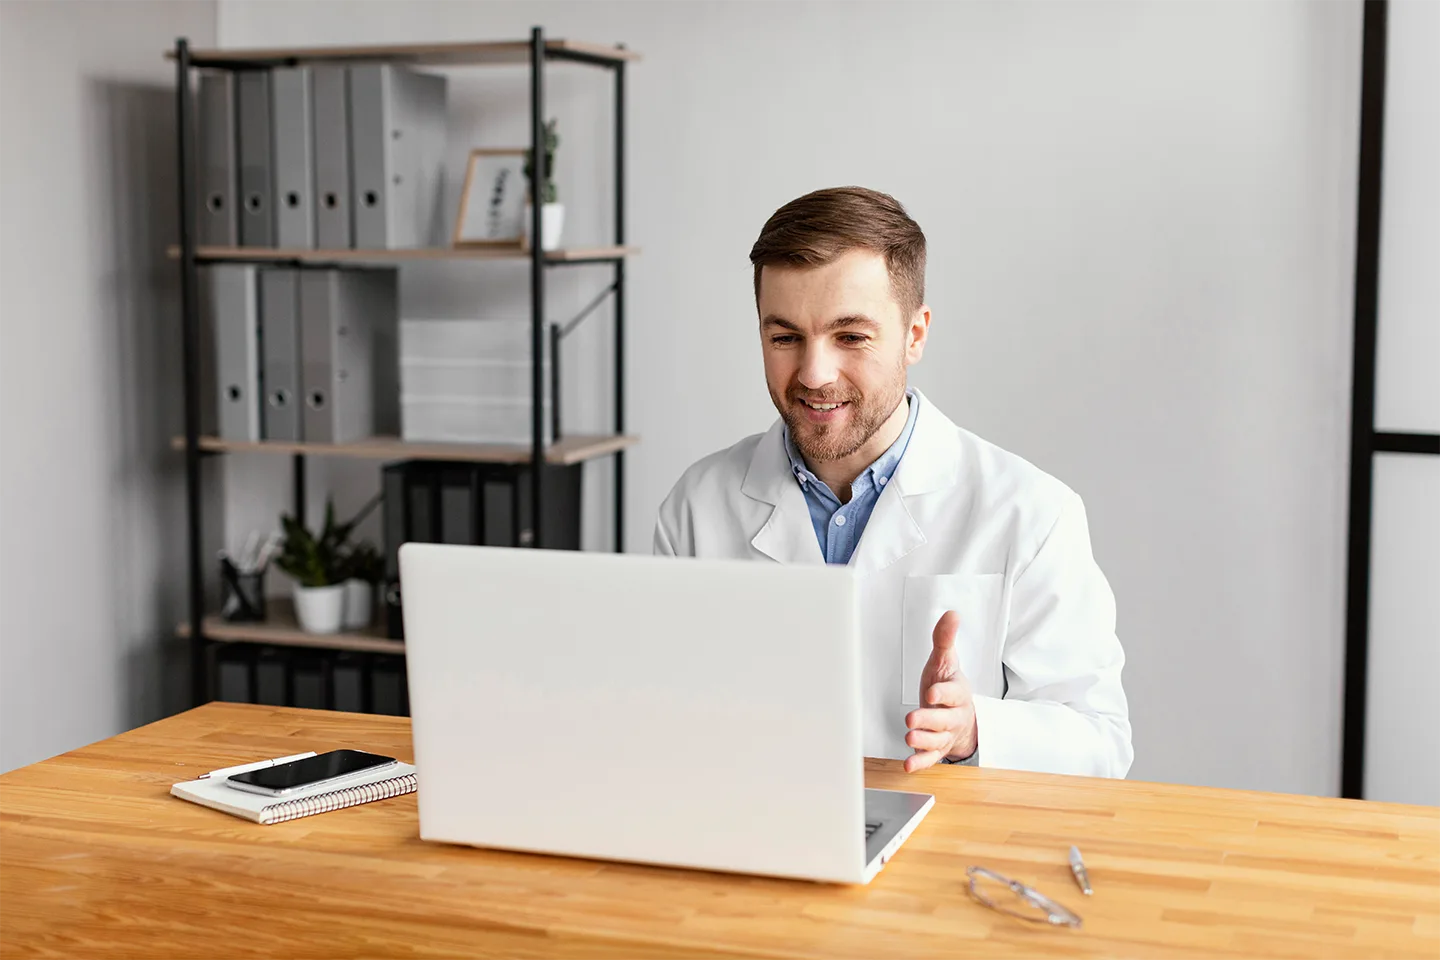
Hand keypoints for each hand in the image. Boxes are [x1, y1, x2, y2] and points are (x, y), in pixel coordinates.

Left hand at [903, 610, 976, 772]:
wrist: (962, 717)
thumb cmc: (947, 687)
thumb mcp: (946, 662)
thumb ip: (945, 639)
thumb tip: (952, 613)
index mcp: (957, 693)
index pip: (953, 693)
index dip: (943, 694)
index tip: (932, 693)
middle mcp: (954, 715)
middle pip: (944, 719)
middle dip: (929, 720)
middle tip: (912, 720)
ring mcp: (945, 734)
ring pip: (937, 740)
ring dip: (923, 741)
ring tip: (909, 738)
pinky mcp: (937, 750)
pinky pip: (931, 758)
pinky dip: (920, 762)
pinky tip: (908, 764)